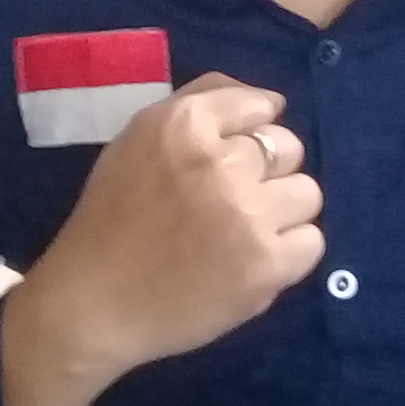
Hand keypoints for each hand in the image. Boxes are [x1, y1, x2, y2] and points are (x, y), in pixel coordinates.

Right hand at [1, 74, 323, 405]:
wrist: (93, 305)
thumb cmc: (112, 217)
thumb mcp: (140, 137)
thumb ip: (202, 103)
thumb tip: (272, 101)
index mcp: (184, 123)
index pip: (260, 105)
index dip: (247, 133)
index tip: (227, 160)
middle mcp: (222, 162)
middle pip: (289, 147)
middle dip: (266, 170)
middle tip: (231, 200)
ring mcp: (248, 216)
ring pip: (307, 193)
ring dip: (281, 211)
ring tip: (244, 232)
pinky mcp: (266, 266)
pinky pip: (312, 242)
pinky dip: (289, 252)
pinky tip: (253, 261)